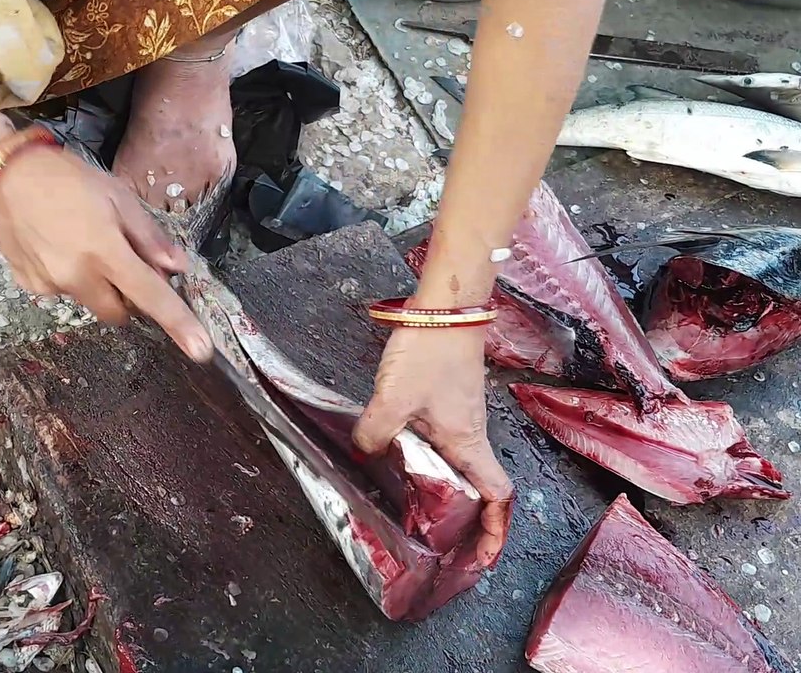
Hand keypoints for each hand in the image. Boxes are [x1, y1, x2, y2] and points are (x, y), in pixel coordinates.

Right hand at [0, 145, 213, 361]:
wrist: (1, 175)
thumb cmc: (65, 179)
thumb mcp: (117, 196)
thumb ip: (148, 237)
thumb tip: (176, 267)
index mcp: (105, 252)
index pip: (152, 297)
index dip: (179, 324)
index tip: (202, 351)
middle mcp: (77, 277)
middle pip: (120, 313)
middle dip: (129, 296)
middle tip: (122, 261)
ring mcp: (50, 285)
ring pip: (91, 302)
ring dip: (97, 285)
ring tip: (82, 243)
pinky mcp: (30, 286)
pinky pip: (63, 293)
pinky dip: (69, 278)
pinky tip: (57, 247)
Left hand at [353, 324, 512, 566]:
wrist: (446, 305)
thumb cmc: (430, 352)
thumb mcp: (393, 399)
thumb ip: (376, 433)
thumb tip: (365, 454)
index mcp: (467, 442)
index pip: (496, 495)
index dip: (495, 530)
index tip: (482, 555)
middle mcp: (471, 433)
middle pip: (478, 486)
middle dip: (467, 520)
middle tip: (440, 543)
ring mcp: (460, 416)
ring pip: (459, 464)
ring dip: (446, 490)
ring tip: (417, 510)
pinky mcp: (448, 398)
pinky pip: (443, 441)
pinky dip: (430, 460)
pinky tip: (400, 458)